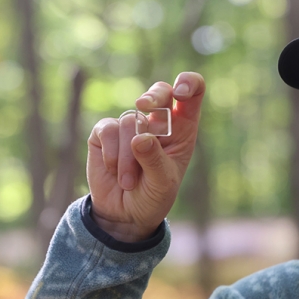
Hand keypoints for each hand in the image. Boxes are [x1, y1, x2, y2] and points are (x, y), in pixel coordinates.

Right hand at [86, 72, 205, 241]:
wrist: (124, 215)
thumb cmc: (152, 197)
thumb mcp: (161, 184)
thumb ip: (154, 160)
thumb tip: (139, 138)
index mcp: (181, 129)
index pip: (192, 94)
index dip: (189, 83)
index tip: (181, 91)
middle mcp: (157, 122)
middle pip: (160, 91)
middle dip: (153, 96)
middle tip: (144, 105)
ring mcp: (131, 126)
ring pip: (131, 121)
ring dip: (128, 156)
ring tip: (129, 182)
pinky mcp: (105, 133)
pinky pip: (108, 130)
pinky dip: (111, 154)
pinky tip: (114, 171)